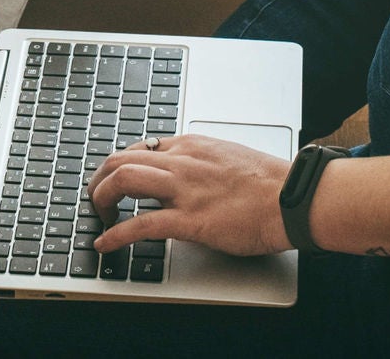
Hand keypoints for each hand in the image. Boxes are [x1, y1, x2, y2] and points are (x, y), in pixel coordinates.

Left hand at [86, 135, 292, 257]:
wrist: (291, 198)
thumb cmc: (268, 183)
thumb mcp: (227, 157)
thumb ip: (201, 163)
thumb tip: (187, 176)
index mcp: (190, 146)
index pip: (140, 148)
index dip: (120, 166)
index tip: (115, 180)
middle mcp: (181, 161)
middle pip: (121, 159)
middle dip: (100, 179)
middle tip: (97, 198)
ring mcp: (184, 189)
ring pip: (123, 180)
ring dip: (101, 198)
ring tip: (99, 216)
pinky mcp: (190, 220)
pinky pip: (140, 224)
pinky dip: (115, 235)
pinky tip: (105, 243)